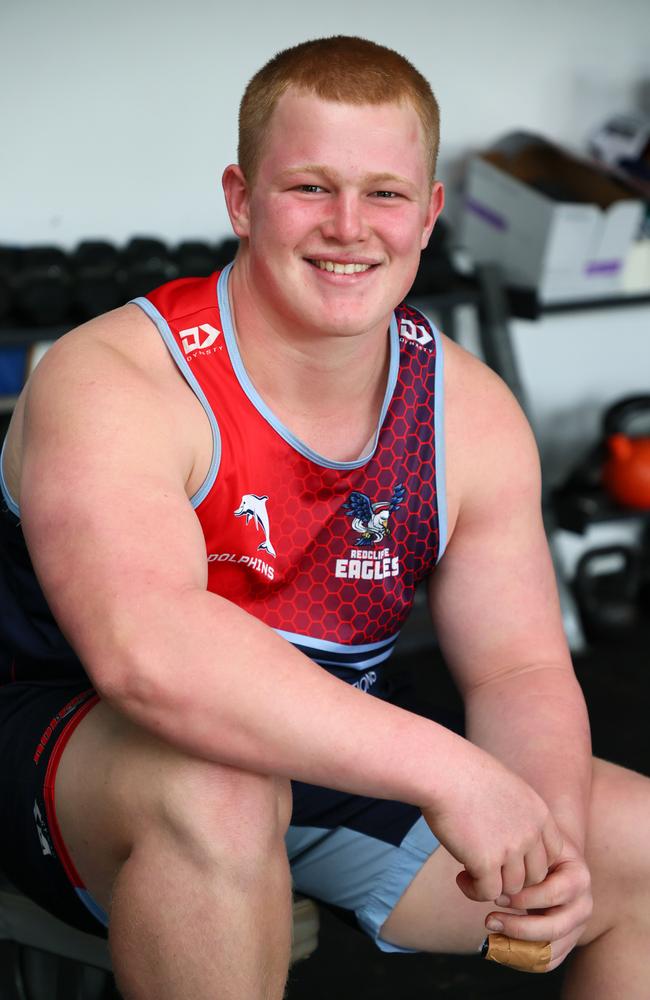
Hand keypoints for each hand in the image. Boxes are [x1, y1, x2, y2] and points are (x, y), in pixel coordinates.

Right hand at [421, 743, 563, 902]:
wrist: (442, 771)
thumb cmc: (463, 772)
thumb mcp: (504, 786)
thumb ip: (515, 812)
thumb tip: (508, 837)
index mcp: (539, 812)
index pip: (552, 852)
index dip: (530, 860)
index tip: (508, 857)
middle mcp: (531, 832)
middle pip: (536, 875)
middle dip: (513, 877)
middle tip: (489, 870)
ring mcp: (511, 848)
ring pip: (513, 888)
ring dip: (492, 886)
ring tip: (470, 873)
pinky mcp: (486, 862)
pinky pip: (488, 893)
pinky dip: (474, 891)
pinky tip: (460, 878)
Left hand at [485, 837, 592, 971]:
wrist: (552, 855)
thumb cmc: (534, 847)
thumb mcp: (528, 844)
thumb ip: (507, 858)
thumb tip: (464, 879)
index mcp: (578, 876)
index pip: (551, 894)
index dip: (521, 898)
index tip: (495, 894)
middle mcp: (583, 904)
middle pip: (553, 928)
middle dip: (517, 927)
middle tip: (489, 920)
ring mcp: (577, 926)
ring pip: (550, 951)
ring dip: (517, 947)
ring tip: (492, 935)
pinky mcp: (567, 942)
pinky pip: (547, 962)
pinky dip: (522, 959)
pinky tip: (499, 944)